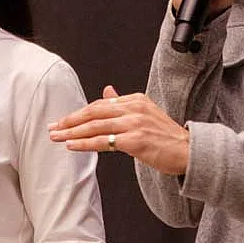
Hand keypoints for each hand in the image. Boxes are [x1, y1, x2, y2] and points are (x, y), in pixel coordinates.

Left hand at [49, 85, 191, 175]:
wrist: (189, 151)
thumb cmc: (167, 137)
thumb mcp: (146, 113)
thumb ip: (124, 103)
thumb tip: (106, 91)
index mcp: (136, 100)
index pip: (100, 104)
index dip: (80, 112)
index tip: (64, 120)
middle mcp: (134, 108)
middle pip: (94, 112)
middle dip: (70, 120)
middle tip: (53, 127)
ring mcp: (134, 124)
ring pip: (95, 126)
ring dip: (72, 132)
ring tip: (56, 137)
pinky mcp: (135, 140)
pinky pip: (103, 142)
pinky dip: (85, 143)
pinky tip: (72, 145)